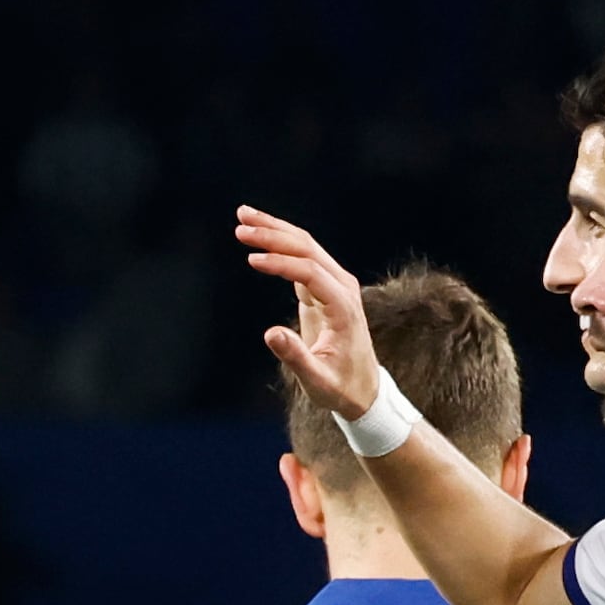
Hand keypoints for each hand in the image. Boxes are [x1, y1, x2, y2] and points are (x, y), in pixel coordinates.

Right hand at [238, 206, 380, 426]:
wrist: (363, 387)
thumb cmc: (340, 386)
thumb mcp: (317, 380)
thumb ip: (295, 357)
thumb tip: (269, 333)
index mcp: (343, 306)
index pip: (309, 272)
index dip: (280, 263)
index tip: (251, 259)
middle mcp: (342, 287)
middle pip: (307, 248)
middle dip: (274, 234)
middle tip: (241, 225)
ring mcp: (334, 284)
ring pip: (304, 246)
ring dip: (275, 230)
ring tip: (243, 217)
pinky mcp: (323, 287)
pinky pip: (301, 257)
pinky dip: (279, 243)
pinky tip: (258, 235)